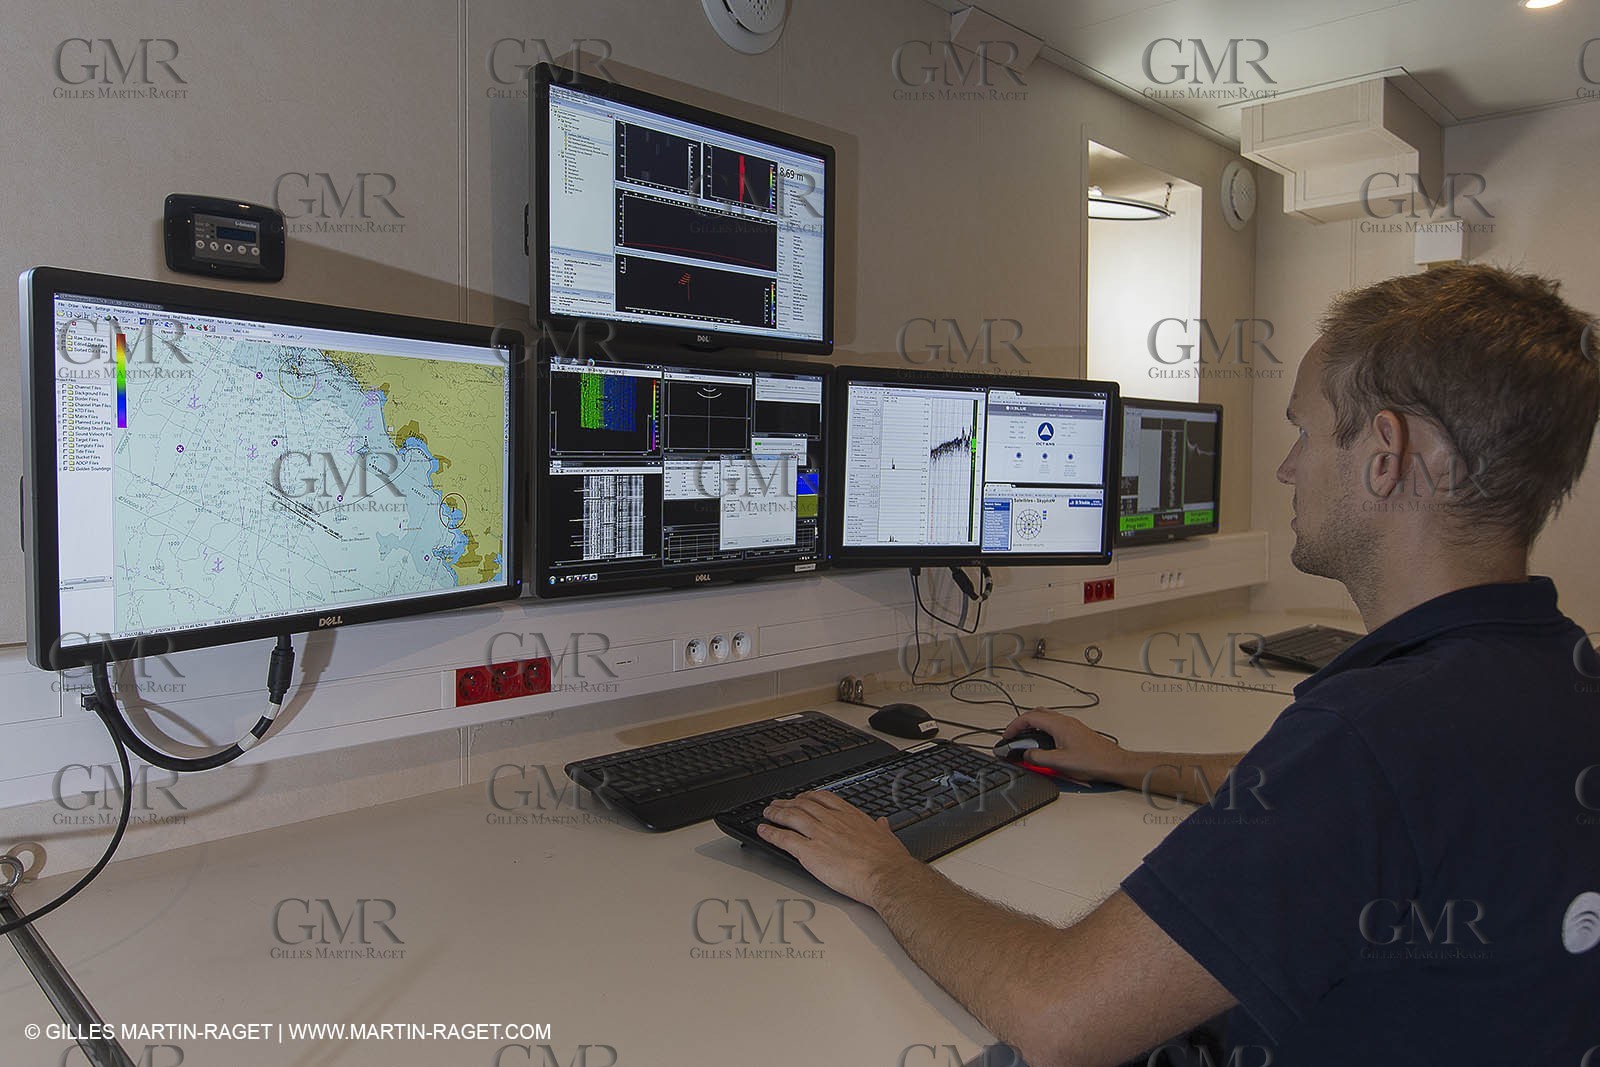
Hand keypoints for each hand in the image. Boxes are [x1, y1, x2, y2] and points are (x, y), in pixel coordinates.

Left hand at [757, 790, 921, 906]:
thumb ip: (882, 828)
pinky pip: (784, 838)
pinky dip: (771, 833)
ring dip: (776, 813)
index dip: (809, 796)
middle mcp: (832, 821)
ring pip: (791, 817)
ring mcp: (820, 834)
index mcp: (850, 816)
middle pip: (803, 805)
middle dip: (788, 803)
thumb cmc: (888, 861)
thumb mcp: (887, 837)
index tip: (803, 797)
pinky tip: (763, 831)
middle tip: (779, 803)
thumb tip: (883, 824)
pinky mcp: (809, 852)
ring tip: (768, 812)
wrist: (885, 875)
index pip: (824, 799)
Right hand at [1001, 710, 1127, 782]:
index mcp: (1059, 725)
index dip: (1014, 726)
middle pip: (1037, 714)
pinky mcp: (1076, 732)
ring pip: (1046, 719)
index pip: (1029, 718)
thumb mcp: (1059, 763)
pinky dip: (1043, 731)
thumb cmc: (1094, 761)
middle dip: (1022, 724)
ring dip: (1033, 727)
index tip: (1007, 735)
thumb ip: (1038, 758)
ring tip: (1026, 741)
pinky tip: (1044, 745)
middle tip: (1014, 736)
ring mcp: (1072, 726)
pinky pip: (1054, 726)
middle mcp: (1065, 721)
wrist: (1114, 764)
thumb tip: (1026, 755)